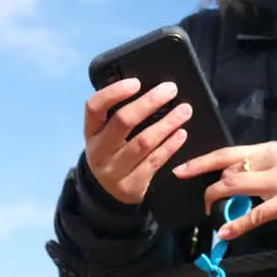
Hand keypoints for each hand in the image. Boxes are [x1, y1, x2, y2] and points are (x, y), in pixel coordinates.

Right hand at [84, 78, 192, 204]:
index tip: (136, 82)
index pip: (94, 107)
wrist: (108, 193)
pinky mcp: (131, 185)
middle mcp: (98, 151)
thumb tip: (143, 84)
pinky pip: (154, 162)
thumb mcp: (105, 134)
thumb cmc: (113, 150)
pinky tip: (182, 134)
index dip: (114, 93)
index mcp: (91, 132)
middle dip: (148, 103)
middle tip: (170, 89)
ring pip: (143, 143)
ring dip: (166, 124)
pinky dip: (170, 146)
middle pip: (122, 122)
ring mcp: (113, 171)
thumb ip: (116, 112)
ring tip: (185, 110)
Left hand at [173, 141, 276, 240]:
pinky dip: (237, 224)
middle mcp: (271, 161)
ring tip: (213, 213)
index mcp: (265, 149)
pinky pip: (254, 215)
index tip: (180, 171)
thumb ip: (247, 167)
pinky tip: (225, 232)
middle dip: (214, 189)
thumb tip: (218, 178)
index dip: (201, 163)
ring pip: (237, 188)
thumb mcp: (270, 163)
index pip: (227, 153)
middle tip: (208, 202)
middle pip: (230, 172)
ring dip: (220, 201)